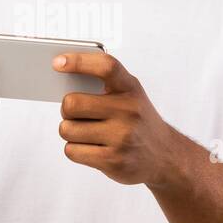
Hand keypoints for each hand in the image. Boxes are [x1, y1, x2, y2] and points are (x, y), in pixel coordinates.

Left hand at [54, 51, 178, 185]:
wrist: (165, 156)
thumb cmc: (136, 120)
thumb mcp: (129, 96)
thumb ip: (103, 86)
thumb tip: (61, 77)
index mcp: (131, 88)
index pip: (106, 67)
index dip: (79, 62)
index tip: (57, 62)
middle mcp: (129, 110)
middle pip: (72, 103)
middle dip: (66, 110)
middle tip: (74, 113)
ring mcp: (122, 137)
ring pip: (67, 129)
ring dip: (69, 131)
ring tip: (86, 132)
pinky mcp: (113, 161)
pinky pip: (71, 151)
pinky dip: (74, 149)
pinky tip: (91, 148)